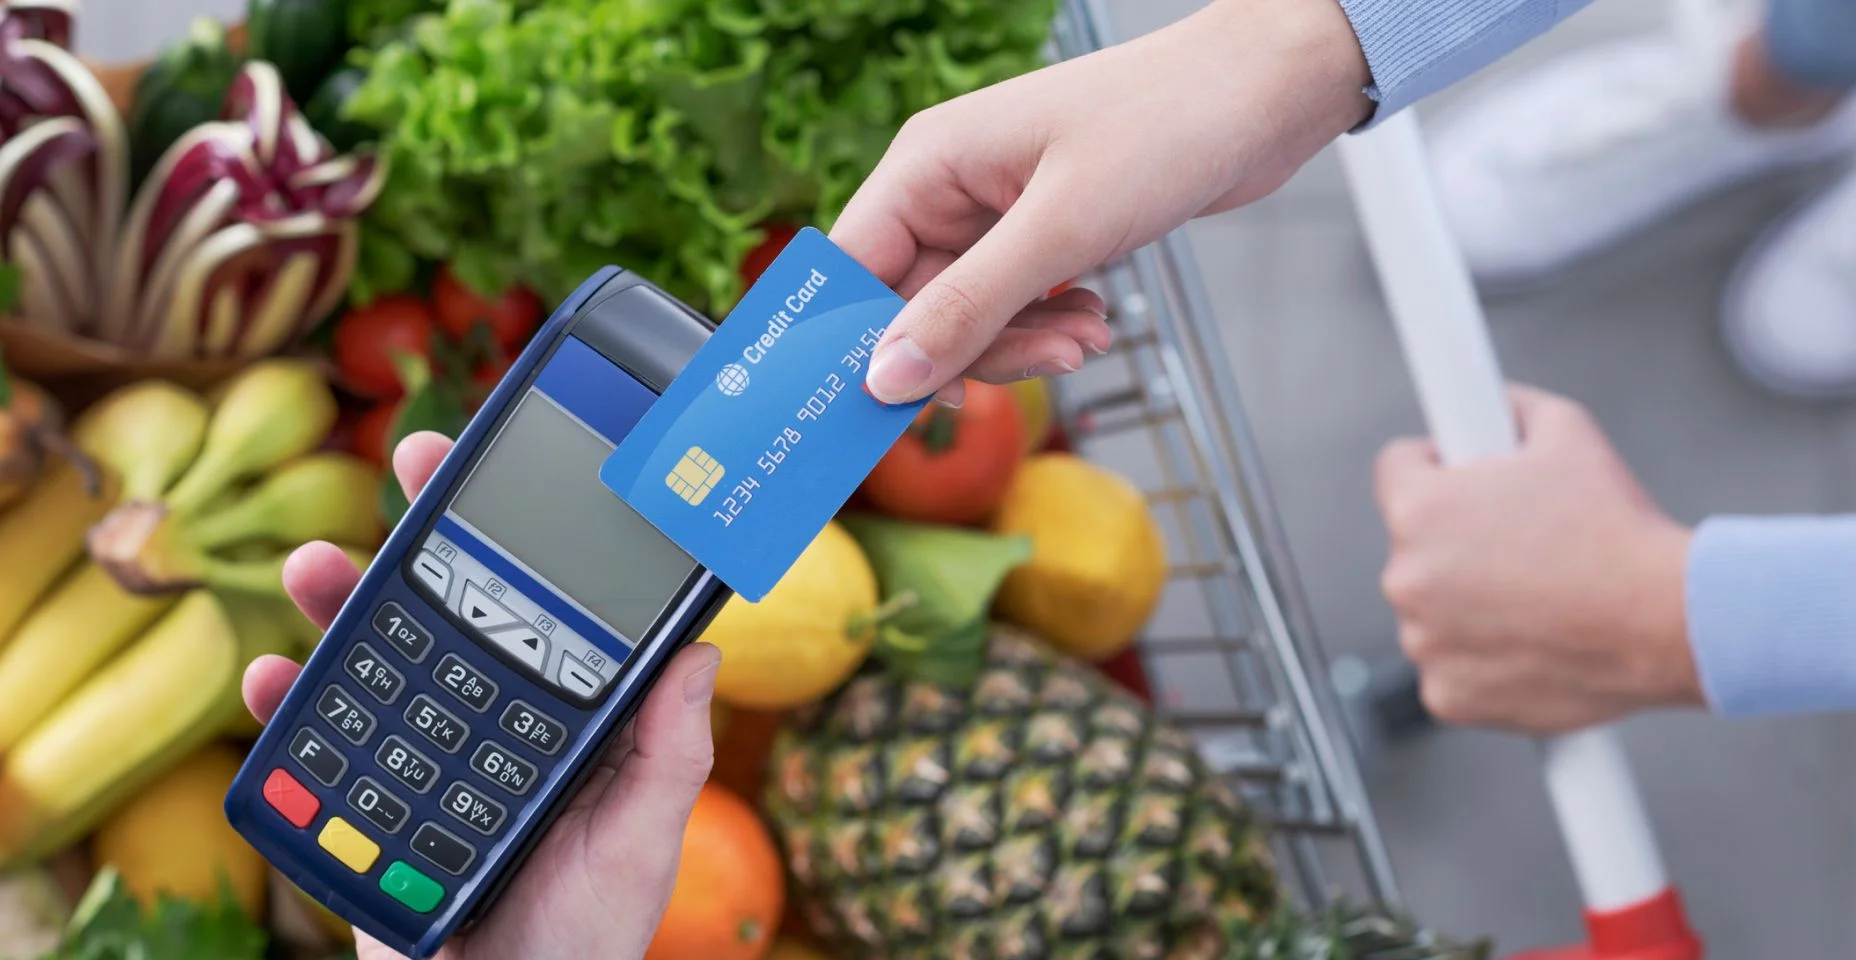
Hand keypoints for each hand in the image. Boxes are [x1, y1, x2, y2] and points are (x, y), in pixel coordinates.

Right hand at [241, 432, 719, 959]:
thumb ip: (670, 755)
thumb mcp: (641, 843)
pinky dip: (286, 709)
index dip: (537, 532)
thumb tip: (703, 653)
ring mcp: (422, 755)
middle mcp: (491, 718)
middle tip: (414, 459)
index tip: (527, 464)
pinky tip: (268, 678)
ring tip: (312, 563)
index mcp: (564, 715)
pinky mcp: (363, 805)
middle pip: (457, 608)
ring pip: (380, 657)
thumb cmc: (584, 938)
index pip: (548, 605)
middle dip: (430, 532)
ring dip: (342, 601)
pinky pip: (318, 747)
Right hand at [835, 0, 1372, 405]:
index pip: (852, 272)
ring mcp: (994, 215)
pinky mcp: (1039, 234)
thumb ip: (968, 309)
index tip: (882, 411)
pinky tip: (1094, 319)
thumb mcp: (1060, 231)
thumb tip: (886, 379)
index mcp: (928, 165)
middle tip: (1050, 359)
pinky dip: (1048, 327)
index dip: (859, 343)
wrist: (1261, 95)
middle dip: (975, 350)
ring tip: (1088, 336)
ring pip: (969, 318)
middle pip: (913, 307)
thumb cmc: (1164, 126)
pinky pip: (1013, 308)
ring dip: (1022, 344)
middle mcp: (949, 188)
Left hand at [1374, 386, 1703, 733]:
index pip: (1395, 468)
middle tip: (1523, 544)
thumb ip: (1511, 407)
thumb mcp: (1566, 431)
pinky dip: (1482, 660)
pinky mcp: (1448, 697)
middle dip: (1457, 540)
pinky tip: (1534, 641)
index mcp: (1418, 509)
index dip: (1436, 466)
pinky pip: (1451, 668)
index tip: (1463, 476)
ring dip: (1467, 602)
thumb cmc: (1618, 530)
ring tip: (1540, 594)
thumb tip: (1490, 401)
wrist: (1668, 620)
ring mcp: (1423, 643)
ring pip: (1432, 610)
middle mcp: (1406, 578)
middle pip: (1414, 545)